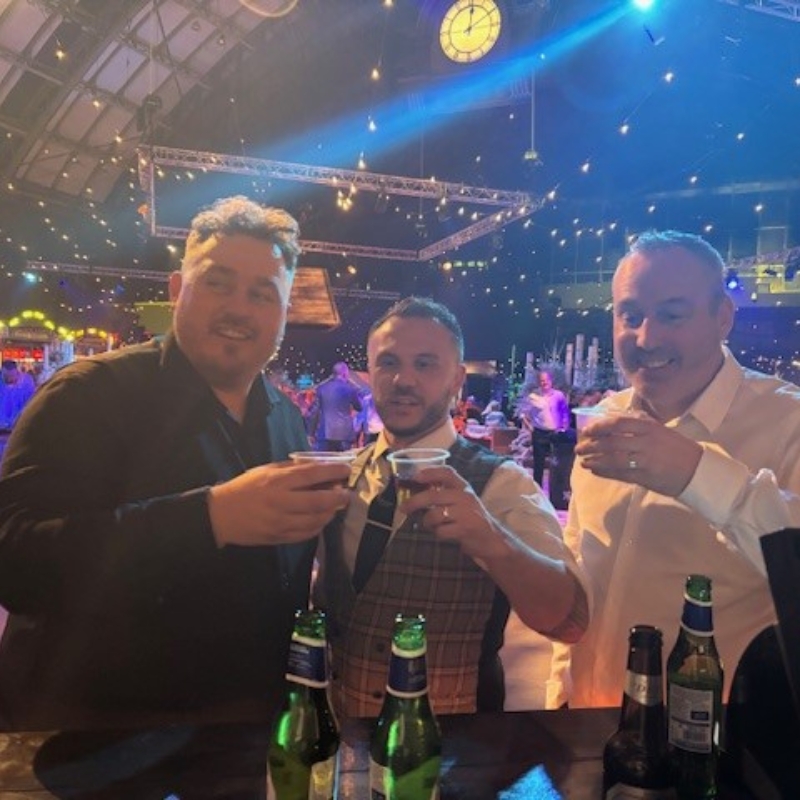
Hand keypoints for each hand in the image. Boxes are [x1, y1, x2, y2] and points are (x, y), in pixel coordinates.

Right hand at [208, 460, 350, 546]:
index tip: (347, 470)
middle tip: (347, 494)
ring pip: (316, 520)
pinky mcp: (279, 538)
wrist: (221, 515)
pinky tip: (321, 519)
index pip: (311, 474)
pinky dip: (318, 526)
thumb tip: (320, 468)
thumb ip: (292, 469)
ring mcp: (280, 523)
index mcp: (276, 481)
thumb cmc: (245, 488)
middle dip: (338, 497)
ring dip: (330, 513)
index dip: (333, 472)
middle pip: (318, 501)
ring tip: (335, 506)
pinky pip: (306, 534)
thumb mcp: (266, 470)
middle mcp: (280, 502)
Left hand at [399, 466, 506, 561]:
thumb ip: (444, 495)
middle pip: (433, 496)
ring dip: (427, 522)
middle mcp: (465, 497)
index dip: (430, 472)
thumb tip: (414, 492)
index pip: (447, 472)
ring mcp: (466, 512)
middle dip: (415, 502)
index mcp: (463, 487)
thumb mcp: (462, 502)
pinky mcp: (466, 528)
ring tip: (430, 525)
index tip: (415, 477)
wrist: (493, 539)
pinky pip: (441, 531)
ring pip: (434, 515)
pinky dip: (438, 534)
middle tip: (403, 508)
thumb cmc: (472, 519)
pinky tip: (443, 534)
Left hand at [575, 414, 702, 496]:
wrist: (696, 469)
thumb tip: (612, 417)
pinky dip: (604, 471)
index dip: (599, 426)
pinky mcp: (645, 476)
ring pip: (613, 458)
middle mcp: (646, 441)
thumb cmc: (675, 447)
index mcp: (649, 427)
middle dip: (592, 445)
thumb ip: (638, 422)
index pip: (618, 423)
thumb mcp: (659, 428)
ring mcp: (645, 459)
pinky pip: (620, 473)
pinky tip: (594, 470)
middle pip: (612, 441)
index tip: (587, 431)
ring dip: (595, 460)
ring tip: (583, 461)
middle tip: (579, 448)